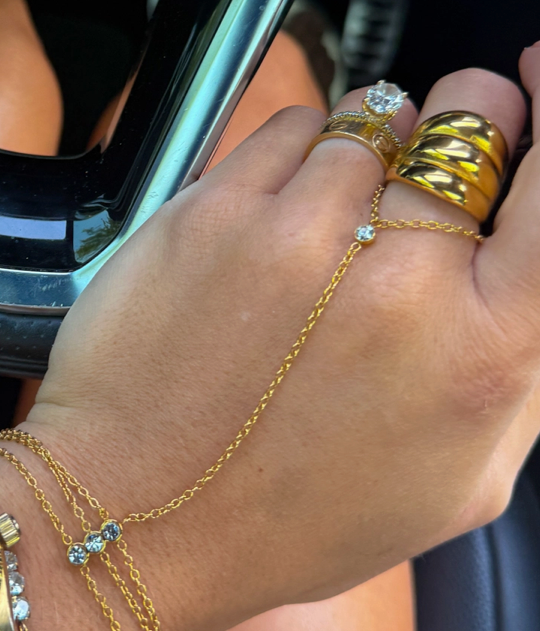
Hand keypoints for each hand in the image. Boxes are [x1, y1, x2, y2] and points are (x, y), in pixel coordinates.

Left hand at [22, 58, 539, 630]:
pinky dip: (294, 160)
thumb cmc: (289, 521)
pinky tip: (272, 232)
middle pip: (466, 122)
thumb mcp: (455, 486)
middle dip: (448, 150)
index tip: (534, 99)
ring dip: (364, 160)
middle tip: (406, 207)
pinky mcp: (214, 214)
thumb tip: (528, 264)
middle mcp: (399, 283)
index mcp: (478, 353)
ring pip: (373, 120)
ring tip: (323, 242)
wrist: (140, 520)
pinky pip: (289, 128)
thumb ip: (517, 371)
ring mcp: (300, 236)